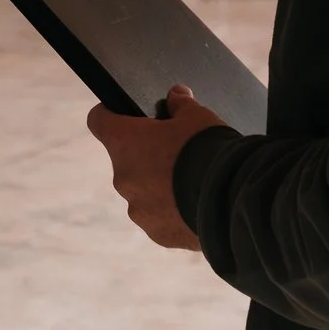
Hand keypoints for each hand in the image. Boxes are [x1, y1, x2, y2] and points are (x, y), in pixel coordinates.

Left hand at [86, 84, 224, 251]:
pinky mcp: (157, 233)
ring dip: (158, 186)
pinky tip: (196, 204)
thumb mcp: (197, 116)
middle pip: (125, 159)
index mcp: (124, 143)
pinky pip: (159, 218)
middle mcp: (123, 178)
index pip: (99, 120)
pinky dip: (172, 211)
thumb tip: (176, 96)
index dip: (110, 114)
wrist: (229, 199)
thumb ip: (181, 104)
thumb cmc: (208, 150)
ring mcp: (138, 209)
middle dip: (146, 154)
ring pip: (142, 191)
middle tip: (176, 151)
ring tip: (190, 182)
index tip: (123, 114)